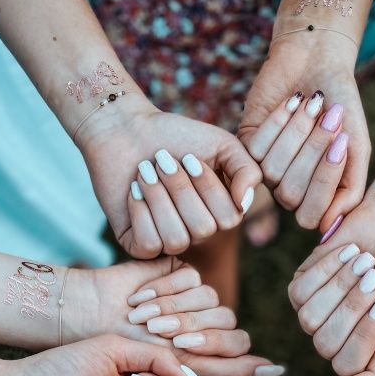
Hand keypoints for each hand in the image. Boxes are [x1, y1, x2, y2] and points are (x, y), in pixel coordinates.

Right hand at [67, 259, 279, 375]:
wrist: (88, 318)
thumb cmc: (125, 352)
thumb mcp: (173, 365)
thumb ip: (223, 367)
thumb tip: (274, 367)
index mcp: (208, 347)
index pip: (237, 343)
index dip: (218, 346)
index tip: (193, 346)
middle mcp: (205, 321)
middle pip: (226, 321)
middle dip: (191, 330)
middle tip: (158, 335)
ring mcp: (193, 295)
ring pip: (210, 299)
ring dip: (175, 312)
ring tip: (141, 319)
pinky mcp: (180, 270)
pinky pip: (191, 278)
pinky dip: (165, 292)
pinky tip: (138, 298)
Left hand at [77, 96, 261, 258]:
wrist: (127, 130)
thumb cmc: (177, 136)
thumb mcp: (222, 145)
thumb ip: (247, 170)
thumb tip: (244, 204)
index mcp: (219, 213)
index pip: (228, 218)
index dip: (208, 186)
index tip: (190, 156)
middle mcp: (198, 233)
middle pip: (202, 229)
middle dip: (180, 187)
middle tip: (162, 160)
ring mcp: (169, 242)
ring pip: (176, 239)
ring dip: (158, 197)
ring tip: (145, 171)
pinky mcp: (139, 245)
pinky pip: (149, 245)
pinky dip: (140, 211)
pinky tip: (133, 191)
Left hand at [239, 34, 368, 229]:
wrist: (318, 62)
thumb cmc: (342, 106)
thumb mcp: (356, 148)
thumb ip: (350, 189)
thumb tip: (329, 228)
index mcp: (315, 195)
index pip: (311, 216)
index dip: (325, 183)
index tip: (343, 142)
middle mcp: (287, 188)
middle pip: (292, 194)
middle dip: (314, 152)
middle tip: (331, 116)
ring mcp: (264, 169)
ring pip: (274, 171)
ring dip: (297, 133)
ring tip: (312, 102)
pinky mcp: (246, 145)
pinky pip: (258, 148)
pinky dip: (279, 121)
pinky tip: (292, 101)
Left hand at [289, 178, 374, 375]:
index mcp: (357, 358)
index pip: (347, 366)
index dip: (366, 332)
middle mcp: (330, 343)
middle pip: (325, 343)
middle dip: (354, 305)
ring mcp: (311, 317)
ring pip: (310, 318)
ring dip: (342, 283)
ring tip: (365, 261)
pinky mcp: (298, 289)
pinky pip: (302, 289)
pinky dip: (328, 266)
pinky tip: (349, 253)